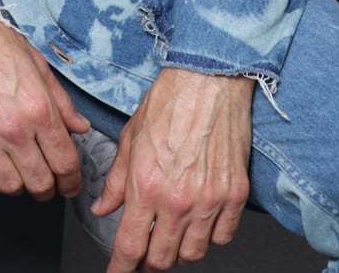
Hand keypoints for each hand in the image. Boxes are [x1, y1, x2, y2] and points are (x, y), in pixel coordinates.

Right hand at [0, 12, 89, 198]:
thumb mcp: (37, 65)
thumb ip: (61, 102)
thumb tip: (79, 127)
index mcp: (39, 108)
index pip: (65, 163)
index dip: (72, 180)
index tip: (69, 183)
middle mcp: (13, 127)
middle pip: (39, 183)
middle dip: (48, 189)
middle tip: (46, 183)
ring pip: (8, 186)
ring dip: (17, 184)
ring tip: (17, 172)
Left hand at [90, 69, 252, 271]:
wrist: (208, 84)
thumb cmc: (168, 105)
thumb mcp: (129, 142)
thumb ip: (117, 182)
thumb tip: (103, 207)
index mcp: (147, 187)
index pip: (131, 246)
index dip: (121, 268)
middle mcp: (178, 201)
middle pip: (163, 258)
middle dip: (148, 261)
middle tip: (143, 252)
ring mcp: (210, 201)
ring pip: (194, 253)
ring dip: (179, 252)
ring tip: (171, 238)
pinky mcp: (235, 196)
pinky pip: (223, 237)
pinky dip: (210, 238)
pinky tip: (199, 224)